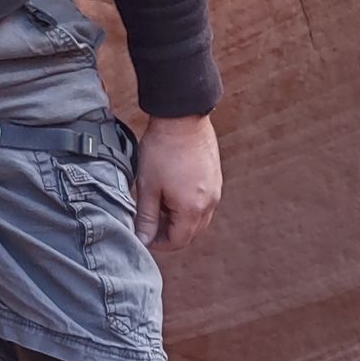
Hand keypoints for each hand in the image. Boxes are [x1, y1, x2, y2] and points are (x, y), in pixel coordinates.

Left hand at [132, 113, 220, 250]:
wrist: (182, 117)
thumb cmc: (162, 150)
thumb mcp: (148, 186)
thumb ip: (146, 217)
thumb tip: (143, 239)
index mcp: (192, 208)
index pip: (178, 241)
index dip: (159, 243)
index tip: (145, 234)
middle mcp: (210, 203)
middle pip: (191, 233)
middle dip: (171, 232)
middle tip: (150, 221)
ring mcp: (216, 190)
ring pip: (199, 219)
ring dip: (180, 219)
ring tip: (160, 202)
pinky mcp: (216, 179)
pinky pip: (205, 203)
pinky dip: (190, 205)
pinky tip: (173, 190)